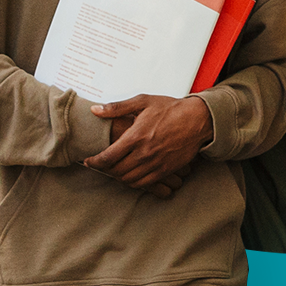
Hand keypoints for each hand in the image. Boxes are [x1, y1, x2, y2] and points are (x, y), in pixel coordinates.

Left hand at [89, 93, 213, 197]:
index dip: (94, 162)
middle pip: (116, 171)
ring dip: (117, 177)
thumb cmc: (170, 109)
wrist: (198, 120)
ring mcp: (156, 163)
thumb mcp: (143, 102)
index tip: (88, 160)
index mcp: (136, 136)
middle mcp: (144, 153)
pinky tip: (130, 174)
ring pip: (129, 180)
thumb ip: (117, 108)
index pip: (108, 156)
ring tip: (113, 169)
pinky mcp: (165, 170)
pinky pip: (144, 183)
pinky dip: (133, 182)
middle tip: (99, 165)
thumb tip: (95, 110)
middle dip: (104, 170)